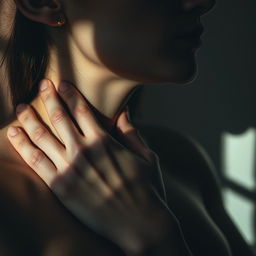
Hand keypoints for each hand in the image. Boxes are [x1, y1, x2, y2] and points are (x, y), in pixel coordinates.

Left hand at [7, 79, 171, 252]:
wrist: (139, 222)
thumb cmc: (146, 188)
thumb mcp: (146, 156)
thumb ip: (131, 133)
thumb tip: (124, 112)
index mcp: (104, 141)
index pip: (82, 110)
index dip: (71, 94)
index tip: (62, 84)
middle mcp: (84, 150)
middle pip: (60, 117)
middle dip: (49, 98)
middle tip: (42, 85)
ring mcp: (70, 168)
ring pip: (42, 136)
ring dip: (29, 119)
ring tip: (20, 108)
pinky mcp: (61, 187)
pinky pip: (35, 161)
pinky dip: (22, 145)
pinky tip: (14, 133)